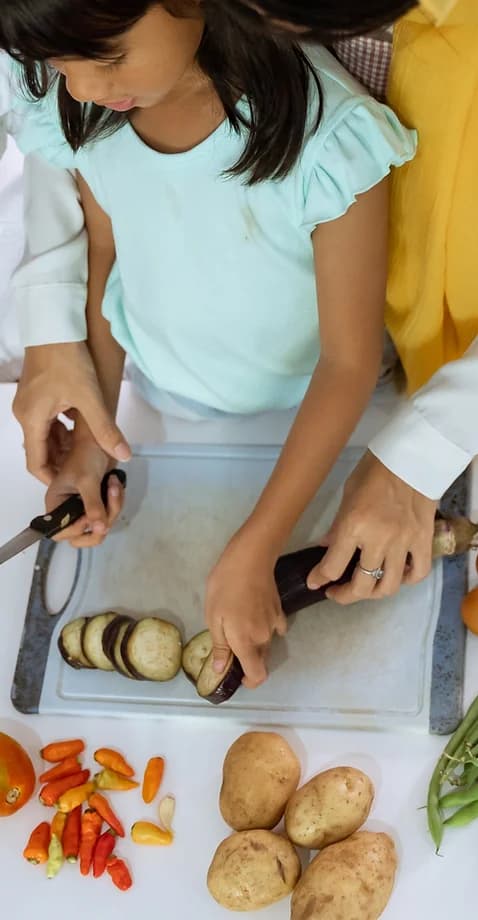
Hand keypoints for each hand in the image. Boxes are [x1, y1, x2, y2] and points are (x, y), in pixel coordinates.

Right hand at [13, 342, 130, 484]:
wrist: (55, 323)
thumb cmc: (68, 358)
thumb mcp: (89, 397)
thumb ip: (105, 429)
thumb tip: (123, 455)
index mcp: (32, 420)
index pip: (36, 463)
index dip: (54, 478)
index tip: (73, 483)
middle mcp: (25, 414)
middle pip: (40, 450)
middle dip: (63, 461)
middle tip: (87, 466)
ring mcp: (29, 403)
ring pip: (45, 435)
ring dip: (64, 444)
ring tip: (89, 448)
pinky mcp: (36, 393)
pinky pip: (46, 420)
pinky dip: (62, 428)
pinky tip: (83, 424)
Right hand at [46, 436, 124, 547]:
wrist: (101, 440)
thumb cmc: (86, 455)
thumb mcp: (88, 481)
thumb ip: (93, 506)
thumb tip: (101, 530)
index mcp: (56, 503)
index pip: (59, 532)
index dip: (76, 530)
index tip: (89, 515)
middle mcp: (67, 508)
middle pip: (80, 536)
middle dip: (99, 524)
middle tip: (108, 509)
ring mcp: (84, 506)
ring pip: (100, 526)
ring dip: (112, 508)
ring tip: (114, 486)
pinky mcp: (99, 502)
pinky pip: (109, 514)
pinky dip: (116, 503)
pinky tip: (116, 484)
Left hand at [205, 532, 287, 688]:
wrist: (249, 559)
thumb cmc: (225, 587)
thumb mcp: (213, 617)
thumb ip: (219, 646)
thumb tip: (219, 669)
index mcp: (246, 642)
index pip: (257, 675)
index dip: (250, 682)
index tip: (238, 677)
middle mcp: (264, 638)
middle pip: (260, 660)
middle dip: (247, 660)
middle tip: (229, 646)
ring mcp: (274, 624)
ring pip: (266, 644)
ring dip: (254, 643)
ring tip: (237, 626)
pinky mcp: (279, 610)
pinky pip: (274, 629)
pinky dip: (266, 630)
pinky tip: (254, 617)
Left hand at [307, 451, 437, 603]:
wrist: (412, 457)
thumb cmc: (374, 471)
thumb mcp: (347, 495)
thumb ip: (337, 526)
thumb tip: (326, 547)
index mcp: (354, 526)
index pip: (332, 566)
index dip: (319, 579)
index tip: (315, 582)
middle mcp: (379, 540)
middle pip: (361, 585)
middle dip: (344, 595)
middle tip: (336, 592)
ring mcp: (404, 543)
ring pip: (388, 586)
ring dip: (372, 593)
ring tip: (363, 587)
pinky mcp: (424, 541)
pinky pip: (417, 573)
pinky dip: (405, 580)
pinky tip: (394, 576)